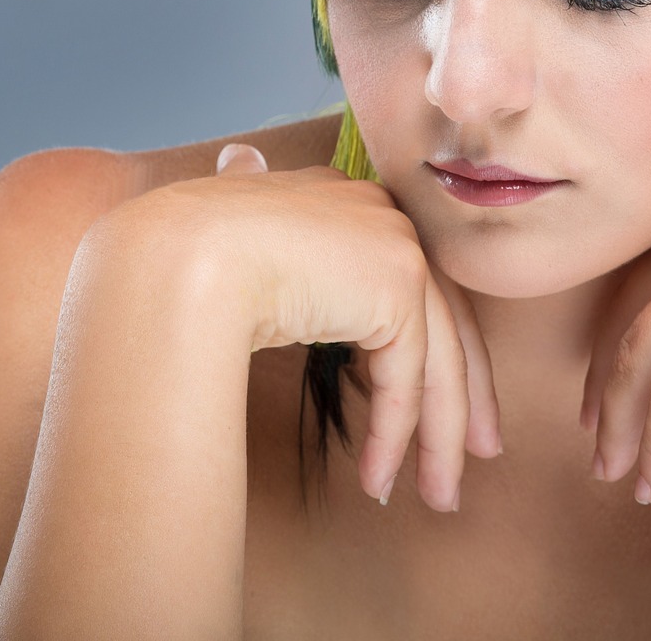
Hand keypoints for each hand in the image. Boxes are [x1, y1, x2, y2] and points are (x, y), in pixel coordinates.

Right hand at [148, 143, 502, 509]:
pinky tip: (376, 479)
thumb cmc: (179, 251)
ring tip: (436, 494)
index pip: (408, 279)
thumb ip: (249, 199)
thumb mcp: (228, 229)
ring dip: (439, 437)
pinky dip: (396, 435)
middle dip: (464, 395)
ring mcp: (395, 240)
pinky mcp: (398, 280)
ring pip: (438, 355)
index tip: (436, 400)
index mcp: (343, 196)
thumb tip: (240, 156)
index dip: (429, 342)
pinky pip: (408, 376)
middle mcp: (380, 209)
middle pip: (445, 315)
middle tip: (477, 454)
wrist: (173, 257)